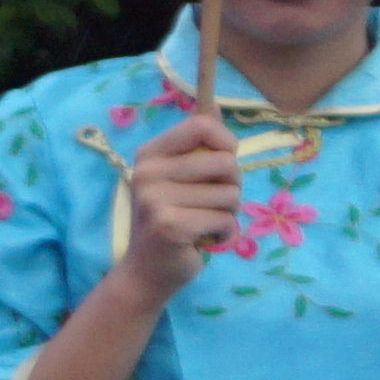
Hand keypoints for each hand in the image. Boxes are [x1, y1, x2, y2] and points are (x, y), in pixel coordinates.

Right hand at [108, 107, 237, 301]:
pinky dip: (224, 234)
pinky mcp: (169, 226)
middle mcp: (147, 173)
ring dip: (228, 213)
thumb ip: (196, 145)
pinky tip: (202, 240)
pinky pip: (226, 219)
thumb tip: (214, 107)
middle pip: (226, 162)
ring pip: (231, 194)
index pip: (201, 125)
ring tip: (202, 224)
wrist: (147, 271)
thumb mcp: (179, 177)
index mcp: (149, 154)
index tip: (221, 162)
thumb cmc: (171, 219)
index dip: (226, 143)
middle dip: (231, 186)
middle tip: (208, 204)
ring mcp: (155, 200)